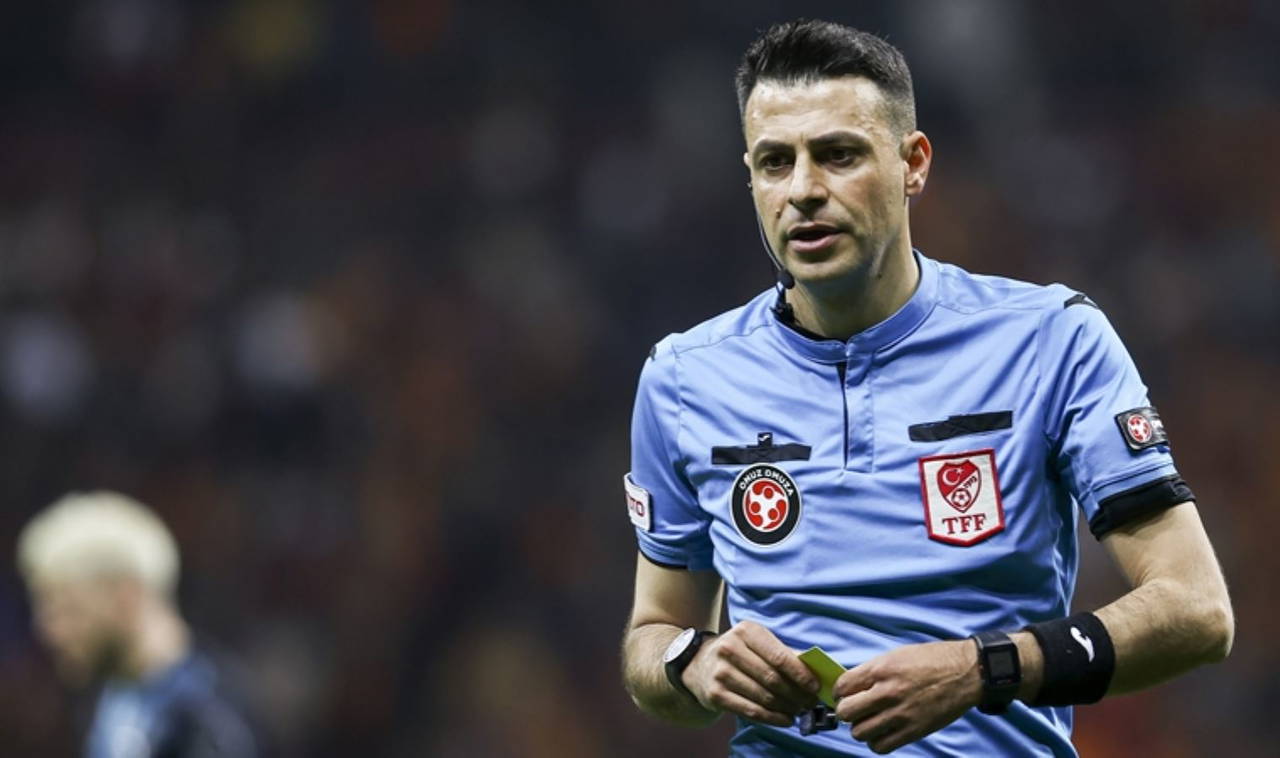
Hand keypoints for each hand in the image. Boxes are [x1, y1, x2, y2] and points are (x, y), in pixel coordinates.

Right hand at [682, 620, 820, 726]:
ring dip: (787, 707)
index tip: (815, 686)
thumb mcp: (757, 642)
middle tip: (810, 703)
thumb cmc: (739, 653)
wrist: (699, 664)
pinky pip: (751, 711)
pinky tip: (785, 719)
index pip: (779, 656)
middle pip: (772, 679)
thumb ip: (785, 653)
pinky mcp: (715, 695)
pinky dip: (773, 718)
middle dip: (796, 694)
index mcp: (746, 632)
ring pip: (764, 697)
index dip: (800, 674)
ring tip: (799, 710)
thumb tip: (814, 670)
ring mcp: (720, 673)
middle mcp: (730, 649)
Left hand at [833, 640, 980, 753]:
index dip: (838, 692)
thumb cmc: (931, 660)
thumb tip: (850, 685)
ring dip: (861, 728)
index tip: (843, 695)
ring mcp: (900, 714)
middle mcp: (887, 692)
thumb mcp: (896, 655)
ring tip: (870, 721)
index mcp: (881, 669)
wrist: (964, 673)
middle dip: (846, 712)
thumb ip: (872, 671)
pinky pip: (881, 746)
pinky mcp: (913, 731)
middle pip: (846, 712)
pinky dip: (877, 742)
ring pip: (860, 733)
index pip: (842, 687)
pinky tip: (882, 732)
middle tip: (855, 709)